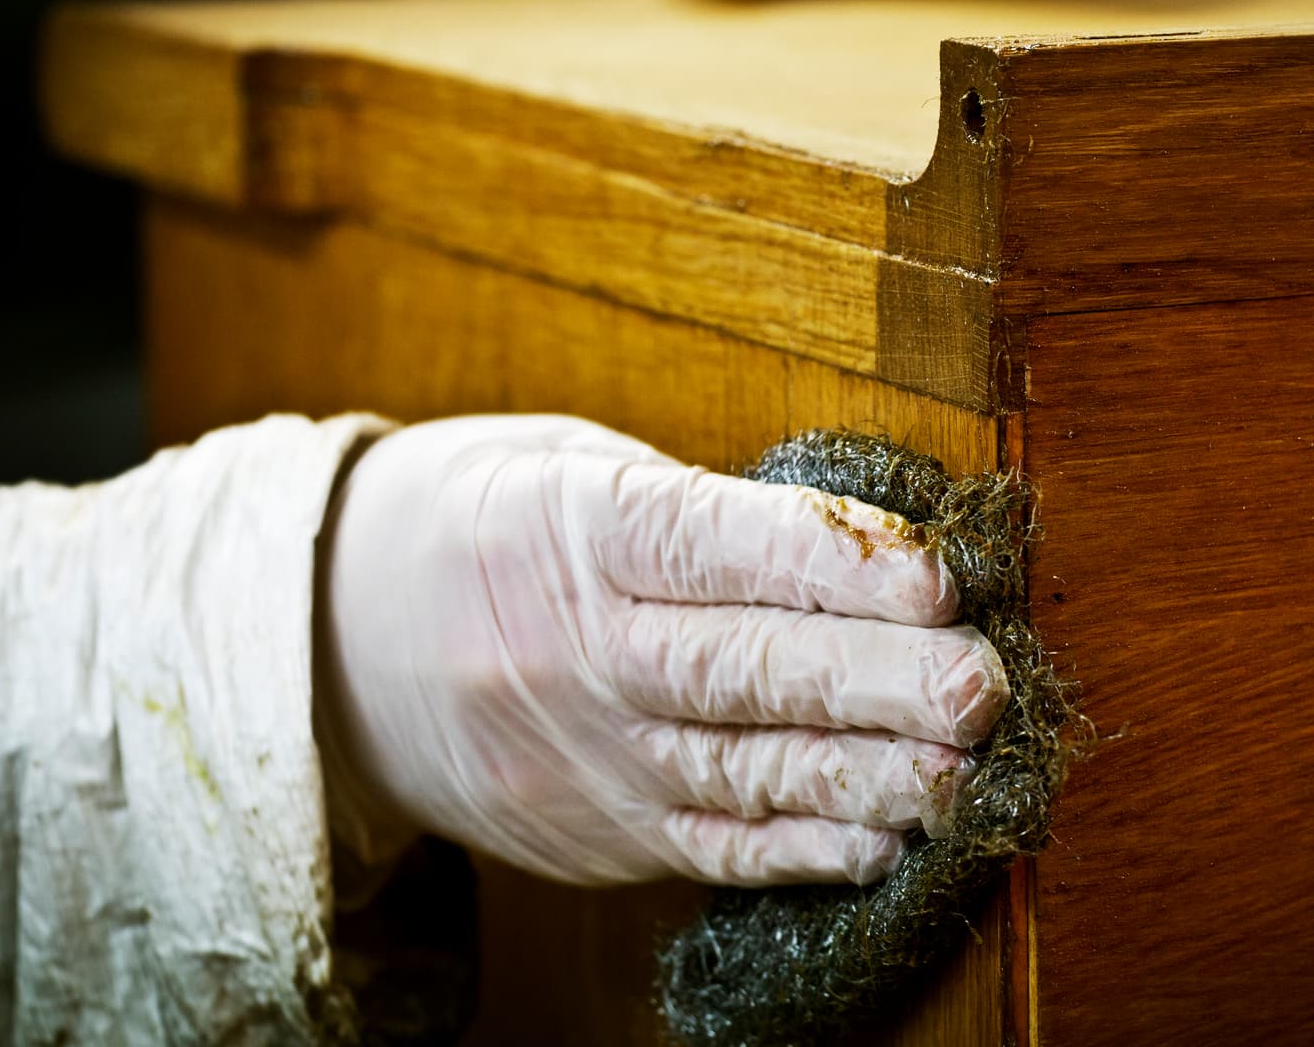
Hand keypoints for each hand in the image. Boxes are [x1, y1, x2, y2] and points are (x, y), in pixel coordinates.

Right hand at [314, 416, 1008, 887]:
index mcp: (563, 529)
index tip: (933, 574)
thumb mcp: (560, 465)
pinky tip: (882, 838)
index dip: (826, 562)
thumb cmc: (479, 523)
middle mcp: (568, 650)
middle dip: (870, 681)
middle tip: (980, 687)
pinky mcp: (591, 832)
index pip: (708, 545)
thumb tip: (854, 549)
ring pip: (737, 771)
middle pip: (736, 670)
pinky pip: (708, 846)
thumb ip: (690, 510)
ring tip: (960, 771)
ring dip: (862, 777)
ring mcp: (578, 755)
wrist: (333, 647)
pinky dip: (800, 849)